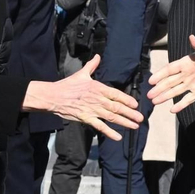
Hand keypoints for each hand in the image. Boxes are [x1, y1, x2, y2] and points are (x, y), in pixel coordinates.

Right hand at [22, 57, 144, 139]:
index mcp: (98, 88)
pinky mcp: (86, 118)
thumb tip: (98, 57)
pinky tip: (118, 137)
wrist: (54, 96)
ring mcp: (92, 109)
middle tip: (141, 118)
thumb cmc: (67, 85)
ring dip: (124, 122)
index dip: (127, 100)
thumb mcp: (81, 73)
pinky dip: (109, 132)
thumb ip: (92, 66)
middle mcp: (97, 99)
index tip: (136, 105)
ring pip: (112, 117)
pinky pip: (100, 126)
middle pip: (117, 107)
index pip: (116, 94)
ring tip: (134, 126)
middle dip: (130, 113)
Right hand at [147, 36, 194, 112]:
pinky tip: (172, 110)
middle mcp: (188, 74)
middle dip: (159, 88)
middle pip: (170, 82)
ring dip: (165, 97)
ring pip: (176, 92)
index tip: (151, 81)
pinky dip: (180, 105)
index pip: (170, 69)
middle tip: (149, 95)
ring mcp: (193, 84)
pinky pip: (188, 100)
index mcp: (187, 62)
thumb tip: (192, 37)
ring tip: (154, 102)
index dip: (160, 75)